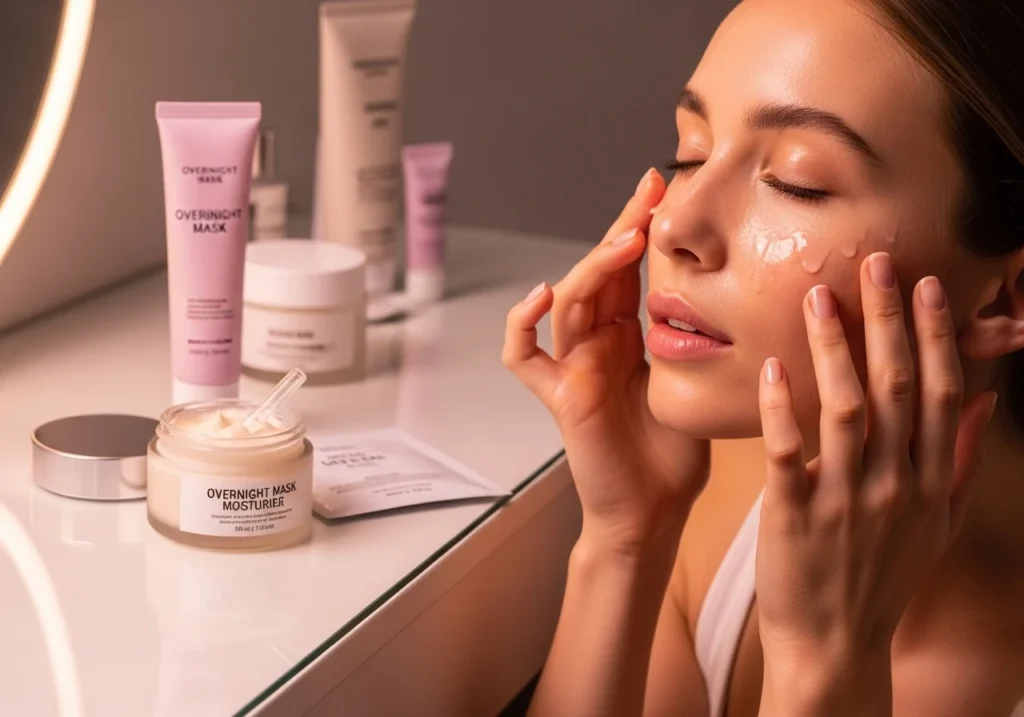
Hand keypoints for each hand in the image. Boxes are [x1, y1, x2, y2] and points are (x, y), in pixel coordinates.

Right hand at [503, 169, 709, 551]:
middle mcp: (598, 345)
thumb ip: (703, 340)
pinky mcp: (560, 396)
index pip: (629, 270)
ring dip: (593, 266)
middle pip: (599, 273)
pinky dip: (522, 324)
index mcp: (630, 338)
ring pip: (569, 301)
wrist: (654, 512)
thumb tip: (748, 293)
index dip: (641, 227)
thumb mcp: (699, 382)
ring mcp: (575, 367)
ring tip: (626, 240)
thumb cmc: (676, 457)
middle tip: (649, 190)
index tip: (664, 186)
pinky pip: (522, 356)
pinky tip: (543, 296)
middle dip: (621, 227)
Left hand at [755, 253, 996, 708]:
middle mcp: (893, 484)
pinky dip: (781, 407)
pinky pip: (787, 451)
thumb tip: (981, 395)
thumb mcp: (937, 522)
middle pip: (896, 387)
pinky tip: (773, 366)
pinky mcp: (792, 514)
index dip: (933, 335)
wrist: (834, 642)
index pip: (937, 392)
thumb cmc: (882, 575)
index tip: (924, 286)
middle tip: (875, 264)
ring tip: (818, 297)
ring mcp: (843, 499)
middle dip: (887, 321)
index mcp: (928, 480)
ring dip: (833, 348)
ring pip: (844, 408)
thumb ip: (959, 458)